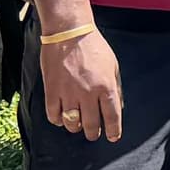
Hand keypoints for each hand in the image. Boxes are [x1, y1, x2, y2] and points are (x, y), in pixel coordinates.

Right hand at [41, 27, 124, 143]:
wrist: (69, 32)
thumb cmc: (94, 47)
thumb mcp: (112, 65)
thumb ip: (115, 87)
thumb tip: (117, 107)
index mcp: (106, 86)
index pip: (112, 117)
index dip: (113, 131)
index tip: (113, 137)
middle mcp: (88, 93)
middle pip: (92, 124)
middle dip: (94, 133)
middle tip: (94, 134)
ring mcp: (69, 93)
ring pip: (72, 123)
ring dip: (76, 128)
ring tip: (77, 126)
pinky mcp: (52, 91)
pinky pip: (54, 115)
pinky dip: (58, 120)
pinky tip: (61, 118)